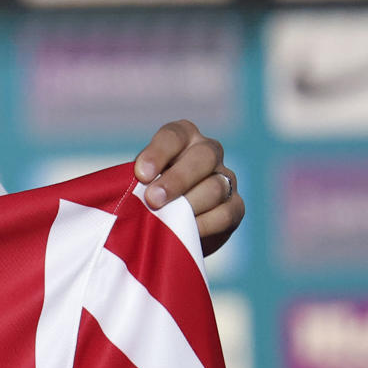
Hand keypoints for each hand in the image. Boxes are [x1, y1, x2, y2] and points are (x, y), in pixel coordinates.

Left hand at [133, 120, 242, 255]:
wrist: (171, 225)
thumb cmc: (148, 194)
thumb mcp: (140, 182)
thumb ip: (138, 181)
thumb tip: (131, 189)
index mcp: (183, 137)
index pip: (174, 135)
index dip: (158, 153)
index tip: (141, 175)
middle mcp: (208, 151)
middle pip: (203, 157)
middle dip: (177, 180)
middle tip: (154, 200)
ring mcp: (226, 178)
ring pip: (215, 187)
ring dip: (189, 204)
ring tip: (168, 220)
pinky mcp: (235, 206)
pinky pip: (226, 213)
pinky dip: (206, 224)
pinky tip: (188, 231)